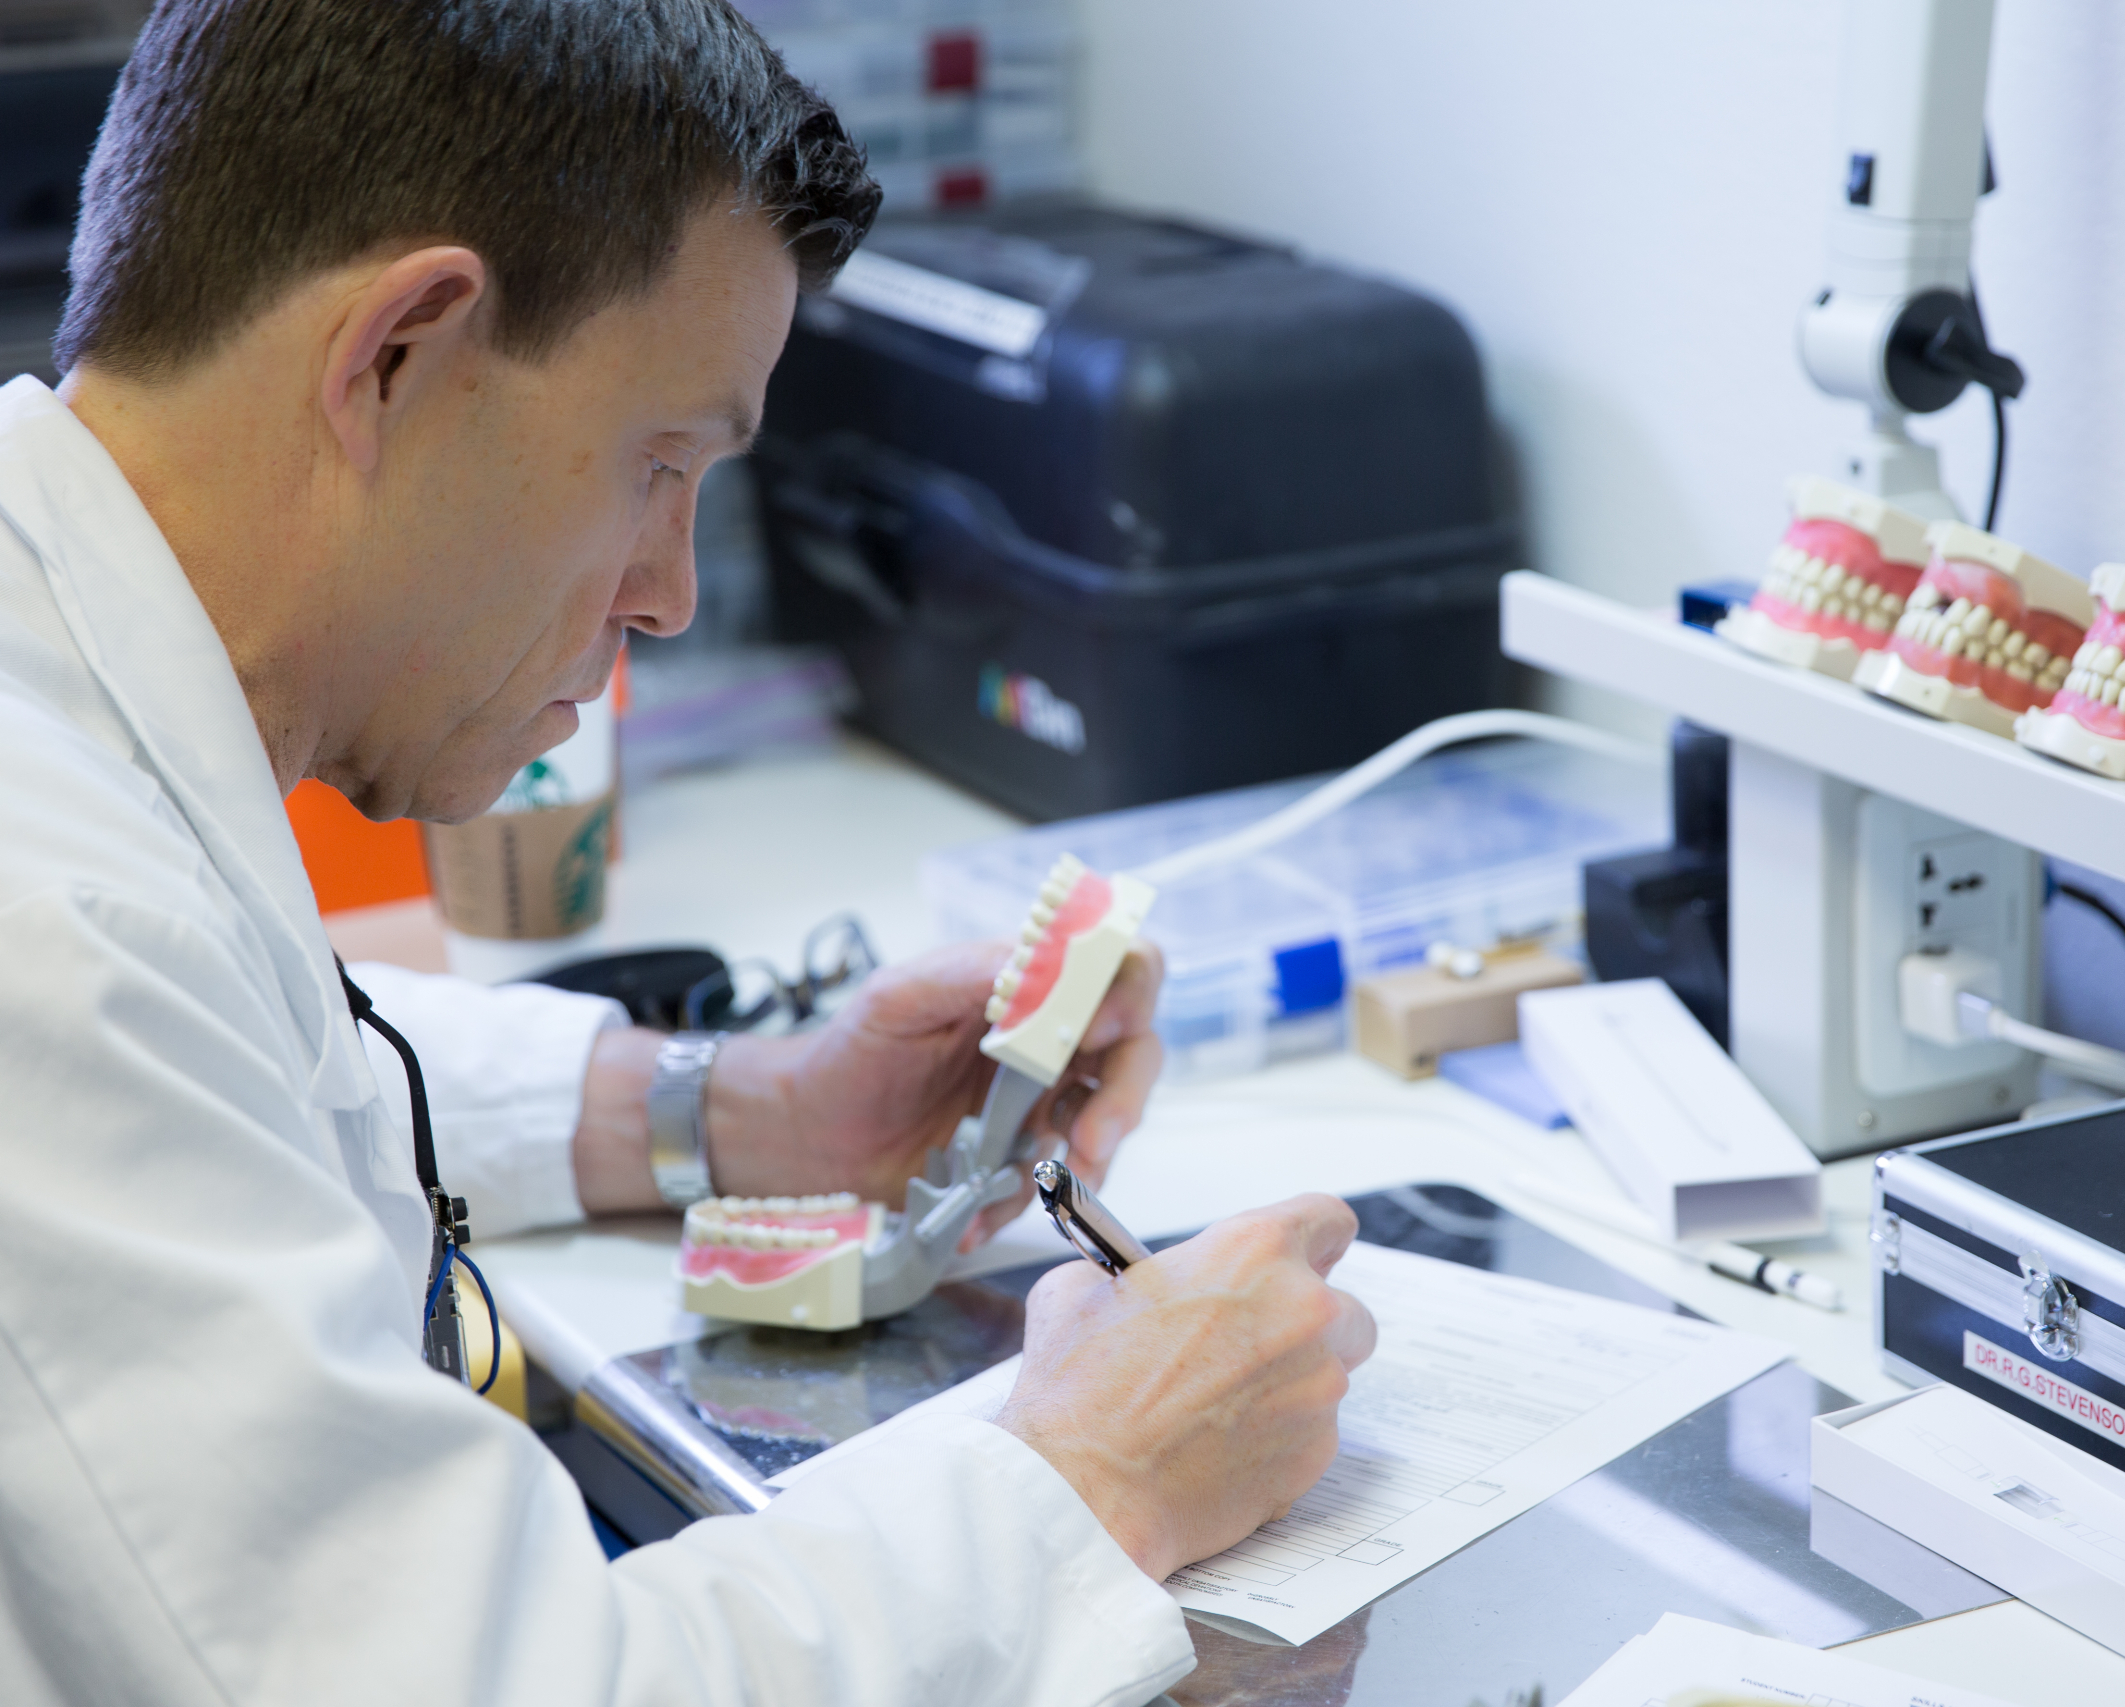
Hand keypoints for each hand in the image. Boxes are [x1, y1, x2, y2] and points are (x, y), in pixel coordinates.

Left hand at [681, 938, 1161, 1231]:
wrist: (806, 1138)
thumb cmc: (849, 1053)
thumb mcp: (901, 997)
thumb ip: (974, 975)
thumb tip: (1040, 966)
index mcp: (1029, 988)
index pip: (1118, 969)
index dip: (1127, 996)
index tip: (1096, 1032)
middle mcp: (1049, 1043)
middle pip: (1133, 1053)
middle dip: (1124, 1096)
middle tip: (1093, 1137)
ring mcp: (1040, 1105)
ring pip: (1108, 1121)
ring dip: (1095, 1156)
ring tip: (1055, 1183)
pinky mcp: (1022, 1164)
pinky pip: (1055, 1184)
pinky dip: (1030, 1204)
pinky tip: (981, 1217)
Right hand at [995, 1194, 1376, 1582]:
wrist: (1082, 1490)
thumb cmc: (1078, 1390)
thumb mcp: (1083, 1289)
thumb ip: (1143, 1273)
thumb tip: (1150, 1282)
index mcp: (1253, 1252)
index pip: (1327, 1219)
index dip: (1315, 1242)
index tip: (1309, 1258)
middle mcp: (1302, 1312)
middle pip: (1343, 1309)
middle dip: (1305, 1326)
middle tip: (1250, 1346)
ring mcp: (1318, 1387)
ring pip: (1328, 1377)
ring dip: (1290, 1385)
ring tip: (1219, 1407)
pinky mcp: (1316, 1453)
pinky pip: (1313, 1435)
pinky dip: (1279, 1440)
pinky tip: (1221, 1449)